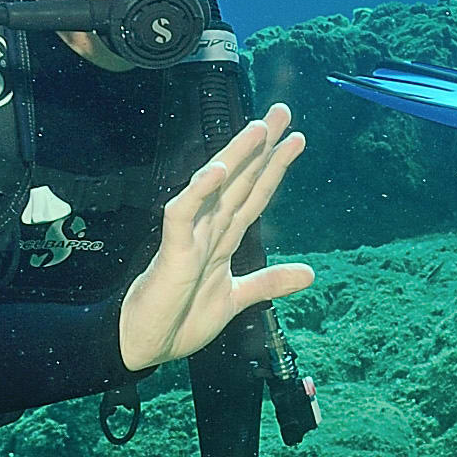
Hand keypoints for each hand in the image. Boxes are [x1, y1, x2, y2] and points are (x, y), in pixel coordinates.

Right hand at [116, 107, 313, 374]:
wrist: (146, 345)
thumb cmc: (182, 318)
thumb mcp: (237, 298)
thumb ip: (268, 282)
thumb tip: (310, 273)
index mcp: (225, 237)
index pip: (255, 193)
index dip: (275, 166)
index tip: (296, 138)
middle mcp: (210, 229)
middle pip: (241, 180)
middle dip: (262, 147)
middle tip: (282, 111)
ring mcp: (191, 236)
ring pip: (216, 188)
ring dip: (237, 157)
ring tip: (259, 129)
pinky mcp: (173, 251)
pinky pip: (184, 215)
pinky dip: (199, 192)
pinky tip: (217, 171)